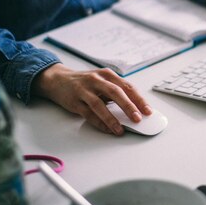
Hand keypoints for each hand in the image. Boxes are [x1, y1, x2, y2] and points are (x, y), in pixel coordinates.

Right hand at [31, 63, 151, 134]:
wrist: (57, 79)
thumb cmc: (85, 82)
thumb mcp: (102, 81)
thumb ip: (116, 92)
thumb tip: (135, 109)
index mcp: (107, 74)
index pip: (127, 86)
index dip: (139, 99)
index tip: (148, 111)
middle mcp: (96, 79)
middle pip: (115, 92)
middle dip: (128, 106)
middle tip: (137, 118)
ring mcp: (84, 90)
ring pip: (99, 104)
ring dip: (111, 118)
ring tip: (120, 129)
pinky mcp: (74, 101)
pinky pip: (88, 114)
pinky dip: (98, 122)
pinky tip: (107, 129)